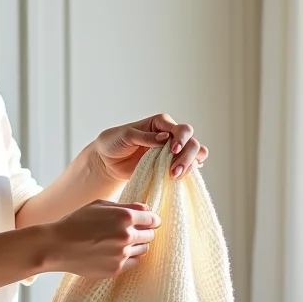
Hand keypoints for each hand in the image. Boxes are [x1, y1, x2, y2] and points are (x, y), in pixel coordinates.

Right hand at [48, 200, 160, 277]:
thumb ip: (125, 206)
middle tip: (130, 231)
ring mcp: (122, 254)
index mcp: (124, 217)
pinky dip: (129, 258)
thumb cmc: (76, 222)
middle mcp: (127, 236)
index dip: (150, 219)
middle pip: (150, 235)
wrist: (57, 246)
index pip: (152, 219)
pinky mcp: (116, 269)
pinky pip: (133, 263)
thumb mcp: (99, 205)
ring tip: (120, 242)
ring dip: (136, 245)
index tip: (147, 221)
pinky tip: (116, 253)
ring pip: (143, 249)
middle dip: (143, 232)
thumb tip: (146, 209)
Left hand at [91, 114, 207, 182]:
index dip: (181, 139)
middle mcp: (170, 136)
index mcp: (161, 124)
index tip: (172, 150)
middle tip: (174, 170)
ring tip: (174, 175)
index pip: (181, 129)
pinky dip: (187, 172)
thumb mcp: (126, 136)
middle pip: (193, 143)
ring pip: (196, 155)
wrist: (107, 161)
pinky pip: (188, 168)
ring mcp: (172, 152)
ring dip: (190, 165)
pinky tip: (177, 177)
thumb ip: (145, 137)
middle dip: (187, 156)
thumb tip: (165, 137)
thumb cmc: (114, 142)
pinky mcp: (169, 166)